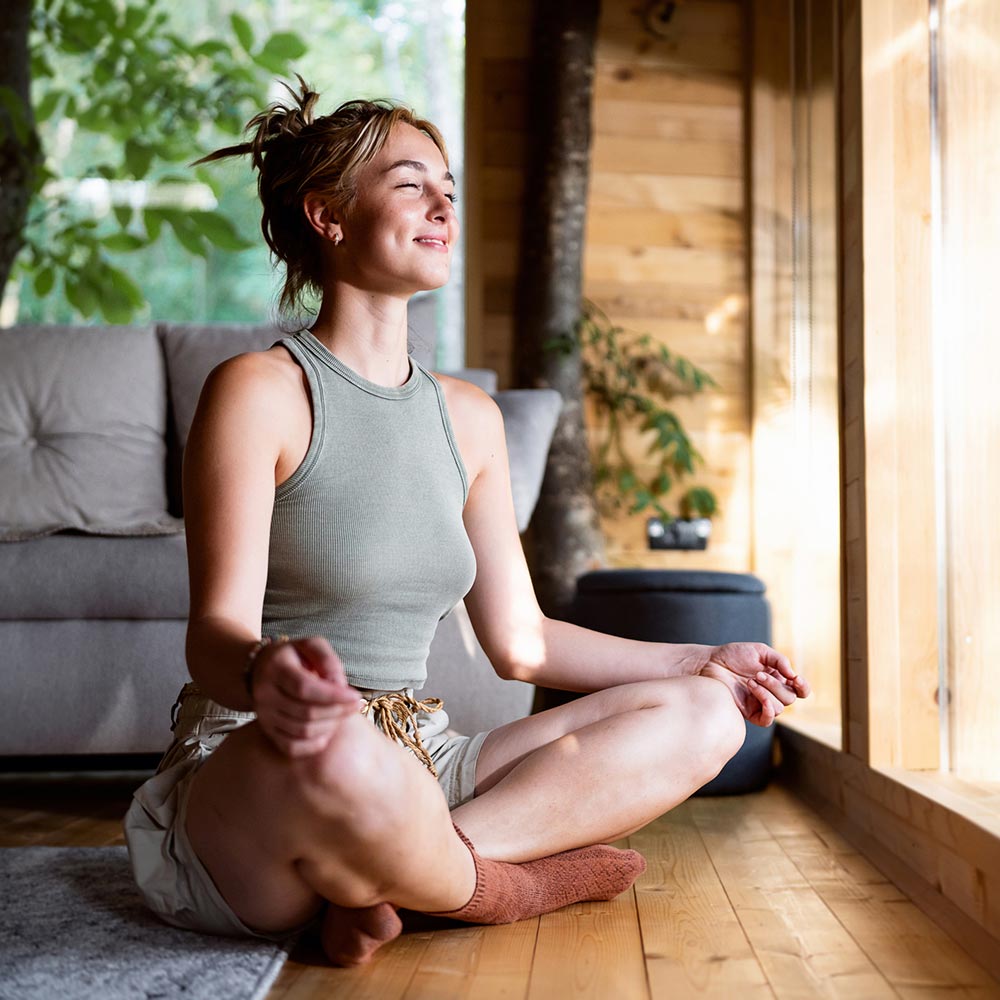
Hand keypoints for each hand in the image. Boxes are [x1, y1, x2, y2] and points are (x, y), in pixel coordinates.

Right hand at [250, 636, 361, 756]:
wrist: (262, 669)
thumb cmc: (295, 656)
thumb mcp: (311, 646)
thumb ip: (328, 661)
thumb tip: (339, 687)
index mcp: (275, 668)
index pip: (304, 688)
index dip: (333, 696)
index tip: (356, 697)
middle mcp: (265, 694)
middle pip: (306, 713)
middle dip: (337, 711)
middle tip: (355, 705)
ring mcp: (264, 716)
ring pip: (302, 732)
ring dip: (330, 726)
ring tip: (343, 714)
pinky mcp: (267, 731)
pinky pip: (292, 747)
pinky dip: (314, 744)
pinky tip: (327, 730)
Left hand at [698, 642, 809, 726]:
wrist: (711, 662)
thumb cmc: (734, 655)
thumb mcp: (760, 651)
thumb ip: (779, 660)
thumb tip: (793, 675)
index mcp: (778, 678)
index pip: (800, 690)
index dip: (803, 687)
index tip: (795, 679)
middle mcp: (772, 692)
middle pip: (789, 698)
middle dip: (775, 685)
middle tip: (757, 674)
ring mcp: (760, 703)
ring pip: (779, 708)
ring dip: (766, 693)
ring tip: (749, 681)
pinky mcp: (749, 712)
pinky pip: (766, 720)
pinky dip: (767, 710)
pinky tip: (758, 697)